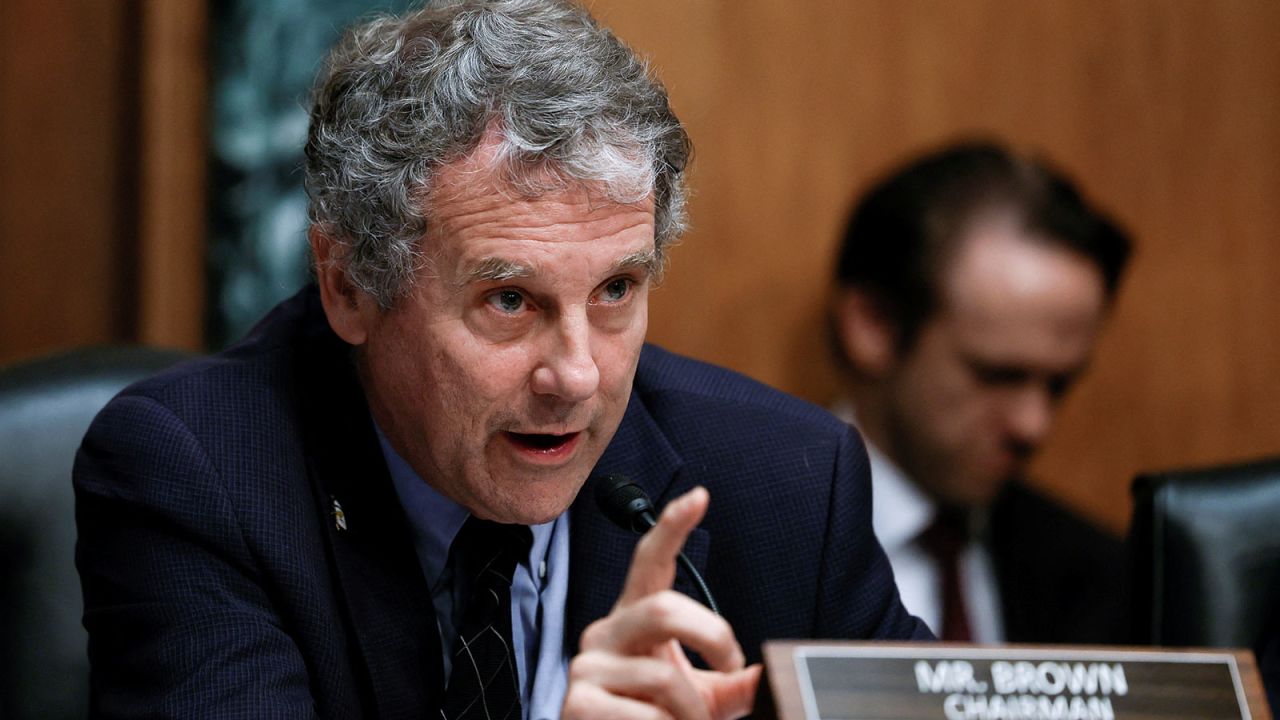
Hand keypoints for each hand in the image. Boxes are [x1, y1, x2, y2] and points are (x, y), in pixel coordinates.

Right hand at [562, 487, 762, 719]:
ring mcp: (587, 666)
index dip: (672, 526)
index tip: (699, 498)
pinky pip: (643, 715)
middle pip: (664, 608)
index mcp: (636, 619)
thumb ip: (729, 682)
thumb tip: (760, 676)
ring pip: (663, 676)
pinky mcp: (578, 703)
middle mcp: (606, 632)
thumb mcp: (699, 699)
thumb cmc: (652, 719)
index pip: (650, 561)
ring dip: (692, 713)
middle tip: (733, 670)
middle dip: (712, 637)